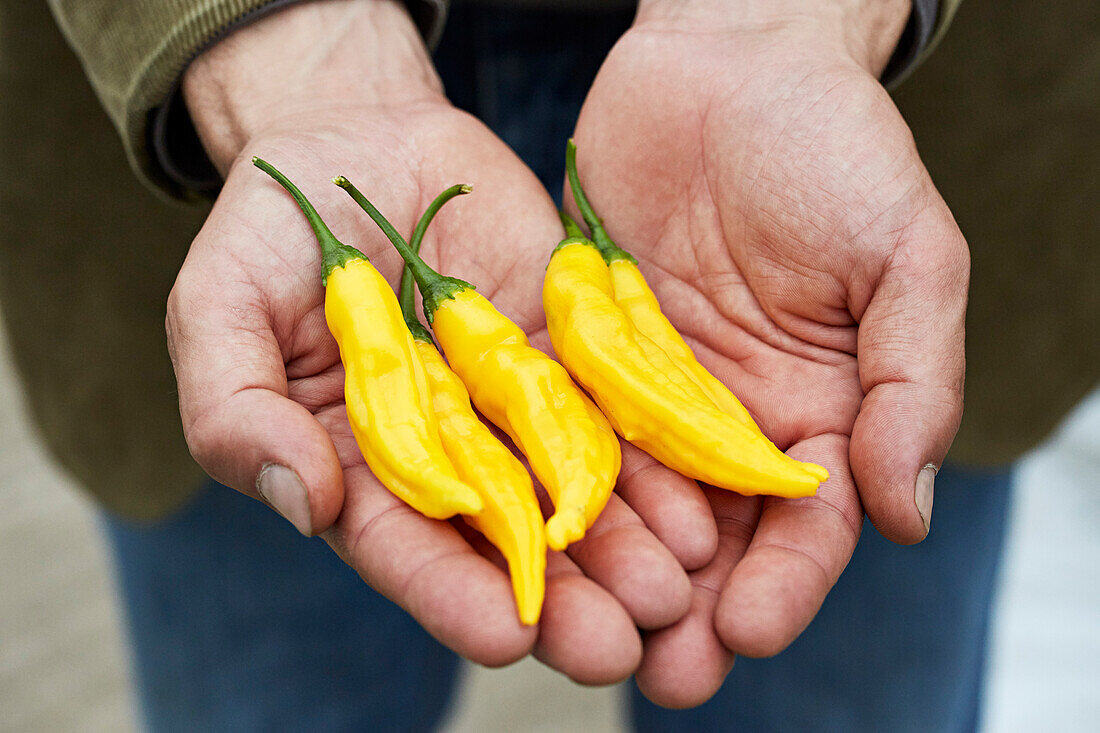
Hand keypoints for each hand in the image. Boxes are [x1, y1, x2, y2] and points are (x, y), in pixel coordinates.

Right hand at [168, 0, 711, 683]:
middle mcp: (446, 452)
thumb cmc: (266, 235)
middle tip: (618, 647)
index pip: (404, 546)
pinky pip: (614, 403)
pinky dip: (653, 451)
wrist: (353, 144)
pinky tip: (698, 497)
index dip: (451, 594)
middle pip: (506, 538)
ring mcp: (511, 404)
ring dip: (625, 542)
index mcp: (359, 465)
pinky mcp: (565, 351)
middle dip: (563, 598)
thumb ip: (238, 407)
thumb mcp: (220, 311)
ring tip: (675, 588)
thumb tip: (300, 502)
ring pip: (574, 486)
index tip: (506, 635)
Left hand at [570, 0, 966, 704]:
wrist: (728, 62)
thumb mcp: (906, 257)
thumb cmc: (834, 148)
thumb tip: (904, 512)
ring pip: (631, 500)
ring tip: (586, 636)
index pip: (808, 524)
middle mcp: (729, 417)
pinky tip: (526, 534)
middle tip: (659, 674)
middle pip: (714, 535)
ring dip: (613, 572)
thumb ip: (913, 381)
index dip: (785, 582)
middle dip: (690, 607)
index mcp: (818, 410)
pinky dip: (550, 484)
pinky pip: (563, 425)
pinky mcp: (583, 349)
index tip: (748, 630)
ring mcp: (650, 388)